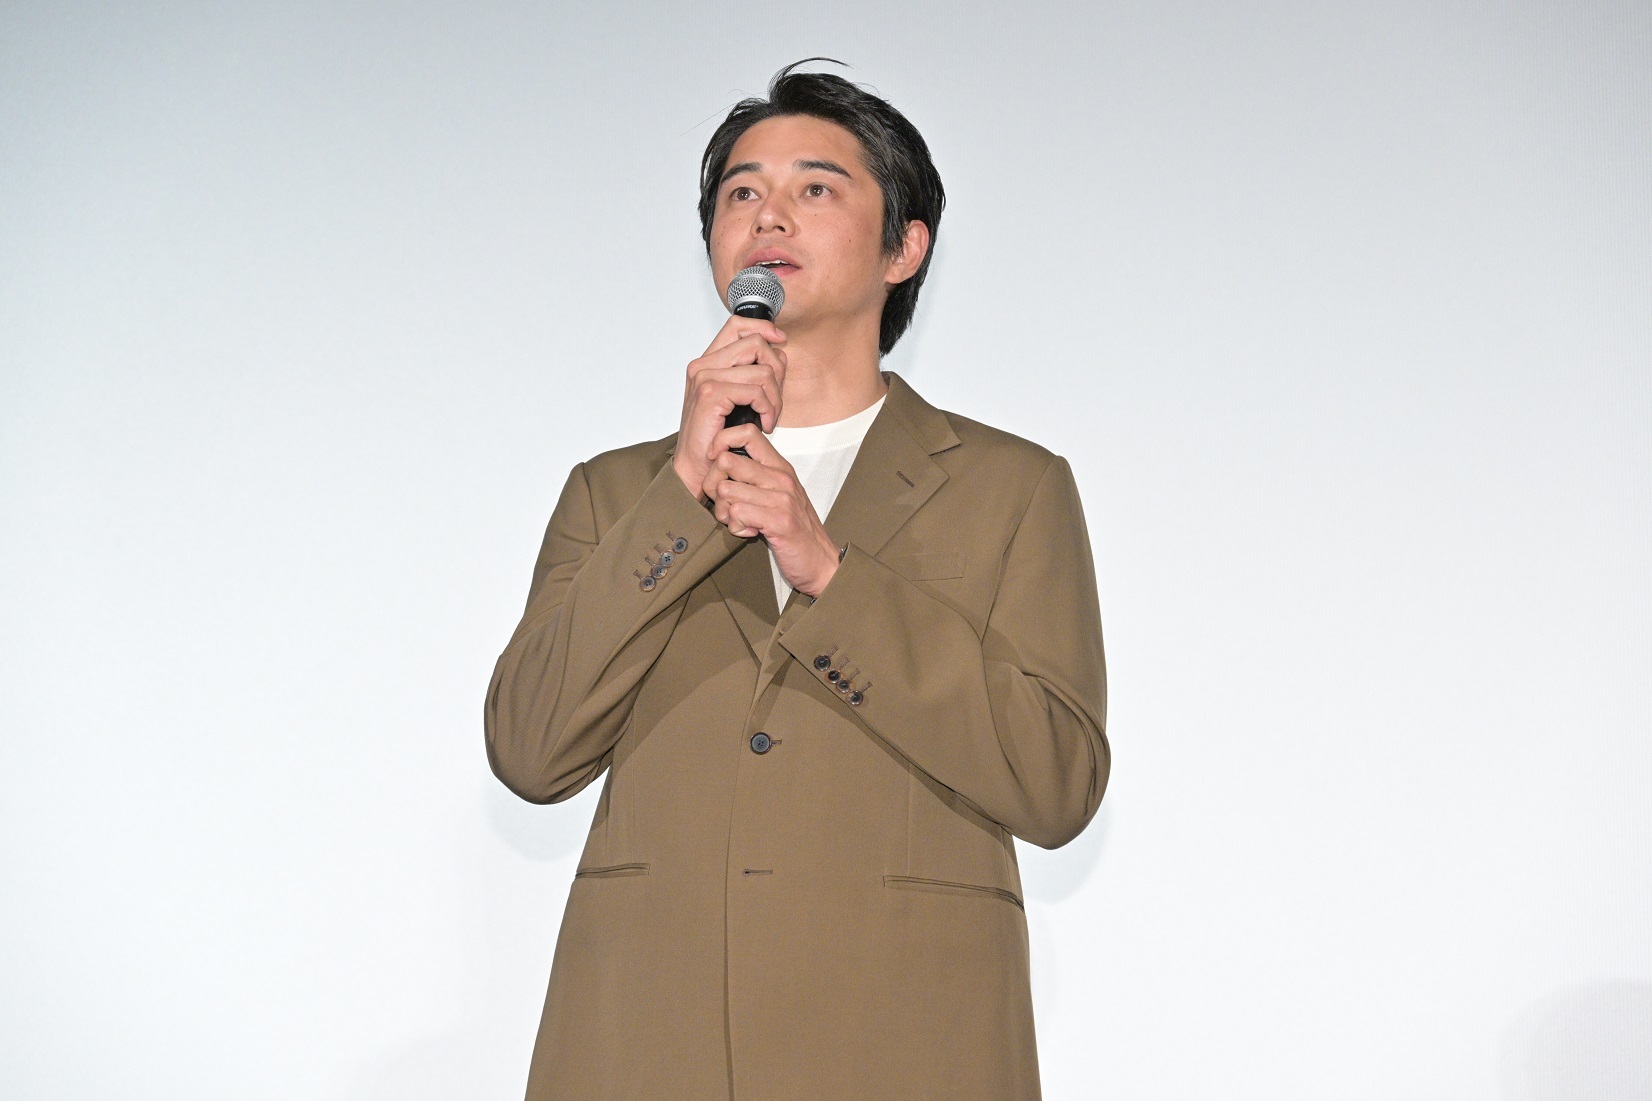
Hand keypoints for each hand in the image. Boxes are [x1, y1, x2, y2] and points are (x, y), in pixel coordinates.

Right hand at [673, 315, 786, 501]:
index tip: (780, 342)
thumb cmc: (716, 439)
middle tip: (774, 400)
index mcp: (707, 362)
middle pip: (756, 343)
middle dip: (777, 370)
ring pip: (762, 370)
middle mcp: (703, 366)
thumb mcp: (735, 400)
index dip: (764, 328)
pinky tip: (765, 424)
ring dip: (775, 397)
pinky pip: (756, 391)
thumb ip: (749, 374)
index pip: (738, 325)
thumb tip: (778, 354)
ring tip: (770, 418)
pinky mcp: (710, 395)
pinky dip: (768, 409)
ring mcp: (705, 378)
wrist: (696, 469)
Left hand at [701, 424, 841, 597]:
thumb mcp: (781, 495)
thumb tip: (724, 465)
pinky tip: (748, 532)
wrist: (822, 562)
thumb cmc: (797, 531)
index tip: (716, 465)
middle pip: (725, 461)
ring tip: (738, 522)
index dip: (722, 443)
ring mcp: (781, 498)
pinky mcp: (779, 520)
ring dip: (724, 512)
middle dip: (713, 486)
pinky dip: (735, 527)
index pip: (746, 433)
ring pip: (725, 490)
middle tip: (725, 505)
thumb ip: (758, 478)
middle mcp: (781, 478)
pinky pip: (737, 512)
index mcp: (780, 468)